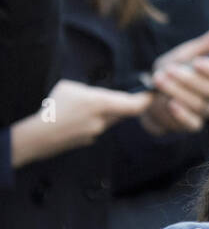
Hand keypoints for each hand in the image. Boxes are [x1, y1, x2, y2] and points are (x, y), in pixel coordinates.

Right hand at [9, 80, 152, 168]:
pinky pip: (97, 128)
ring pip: (110, 120)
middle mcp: (103, 120)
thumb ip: (91, 91)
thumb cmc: (50, 108)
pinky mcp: (88, 140)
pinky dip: (92, 122)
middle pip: (124, 112)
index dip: (147, 99)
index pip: (135, 104)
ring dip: (106, 113)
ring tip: (85, 107)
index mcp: (100, 103)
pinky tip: (76, 119)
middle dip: (124, 104)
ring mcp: (97, 132)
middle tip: (122, 96)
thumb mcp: (70, 88)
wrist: (35, 135)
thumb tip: (99, 93)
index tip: (152, 94)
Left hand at [140, 16, 208, 134]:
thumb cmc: (172, 70)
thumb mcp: (187, 53)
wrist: (149, 92)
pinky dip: (181, 114)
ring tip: (158, 81)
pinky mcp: (191, 126)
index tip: (196, 62)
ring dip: (177, 92)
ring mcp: (204, 111)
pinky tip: (170, 104)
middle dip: (187, 79)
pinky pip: (192, 123)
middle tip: (166, 70)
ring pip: (199, 105)